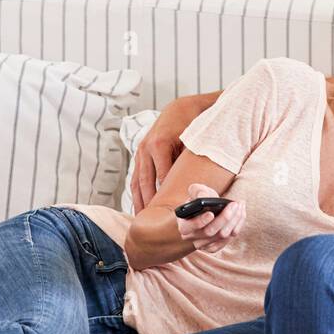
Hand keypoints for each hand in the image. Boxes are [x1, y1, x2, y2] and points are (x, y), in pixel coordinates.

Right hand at [131, 95, 207, 211]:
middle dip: (149, 204)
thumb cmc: (191, 127)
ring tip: (142, 222)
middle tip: (154, 224)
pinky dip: (136, 194)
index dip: (165, 196)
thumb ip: (192, 161)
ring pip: (137, 182)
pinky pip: (135, 178)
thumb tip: (199, 185)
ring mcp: (140, 152)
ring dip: (139, 202)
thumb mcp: (193, 142)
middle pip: (146, 182)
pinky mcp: (139, 156)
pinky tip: (139, 208)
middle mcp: (146, 149)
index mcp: (160, 145)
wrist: (179, 110)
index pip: (162, 177)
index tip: (171, 214)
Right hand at [176, 183, 245, 253]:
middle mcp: (191, 237)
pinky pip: (229, 239)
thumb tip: (203, 197)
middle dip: (224, 218)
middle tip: (234, 204)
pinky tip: (240, 213)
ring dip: (234, 220)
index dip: (200, 221)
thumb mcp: (197, 191)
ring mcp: (203, 244)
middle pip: (210, 232)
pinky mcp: (215, 247)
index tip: (211, 213)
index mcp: (184, 224)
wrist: (206, 210)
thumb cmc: (200, 199)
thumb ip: (198, 191)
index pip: (190, 227)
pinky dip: (237, 225)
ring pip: (222, 236)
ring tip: (240, 205)